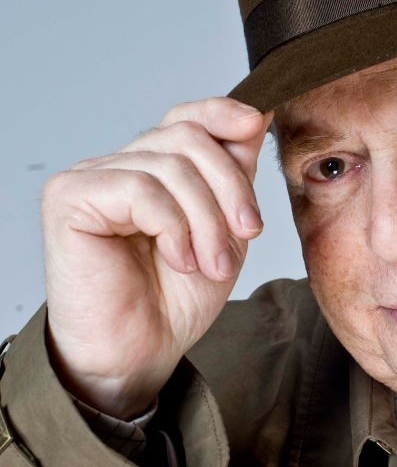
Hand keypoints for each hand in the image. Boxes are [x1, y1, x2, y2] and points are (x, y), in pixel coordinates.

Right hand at [42, 97, 272, 418]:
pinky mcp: (69, 198)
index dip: (222, 113)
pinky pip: (140, 188)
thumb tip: (256, 113)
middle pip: (188, 137)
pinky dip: (173, 226)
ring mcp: (90, 178)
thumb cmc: (174, 300)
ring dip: (207, 220)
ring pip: (171, 165)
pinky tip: (177, 259)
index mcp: (152, 169)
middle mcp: (118, 165)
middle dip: (230, 187)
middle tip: (248, 234)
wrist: (139, 354)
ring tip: (211, 264)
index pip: (186, 117)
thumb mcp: (224, 231)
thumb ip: (234, 174)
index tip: (256, 125)